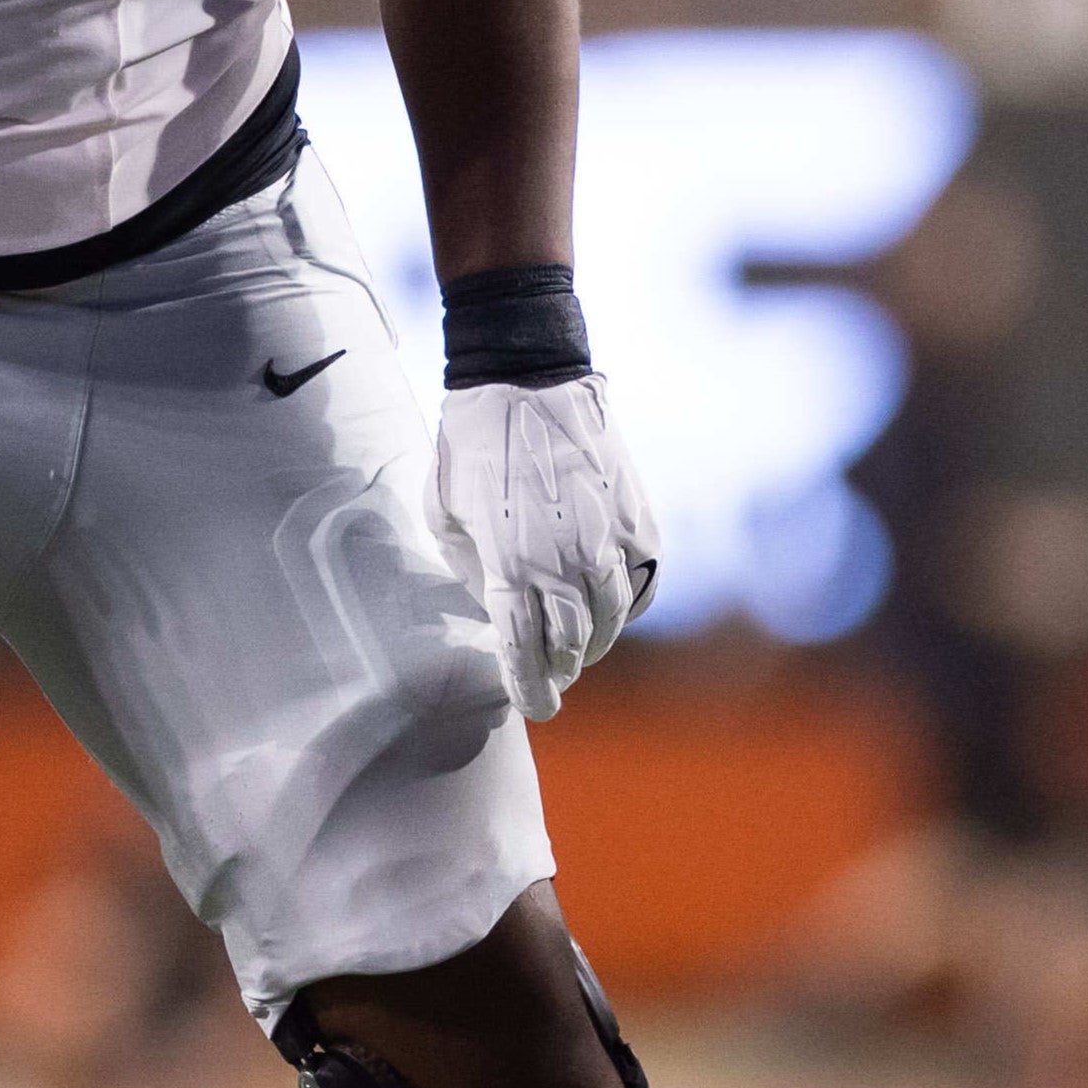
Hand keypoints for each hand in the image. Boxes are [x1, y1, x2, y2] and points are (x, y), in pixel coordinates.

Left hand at [430, 373, 661, 721]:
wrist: (526, 380)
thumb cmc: (471, 446)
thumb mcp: (447, 515)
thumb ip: (472, 570)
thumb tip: (494, 605)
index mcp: (510, 568)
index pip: (523, 654)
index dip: (530, 689)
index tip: (537, 708)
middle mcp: (565, 565)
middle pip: (571, 646)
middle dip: (560, 669)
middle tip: (552, 677)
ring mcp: (609, 545)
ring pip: (611, 620)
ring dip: (593, 640)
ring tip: (579, 645)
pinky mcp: (639, 523)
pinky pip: (640, 585)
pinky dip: (626, 604)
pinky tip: (609, 604)